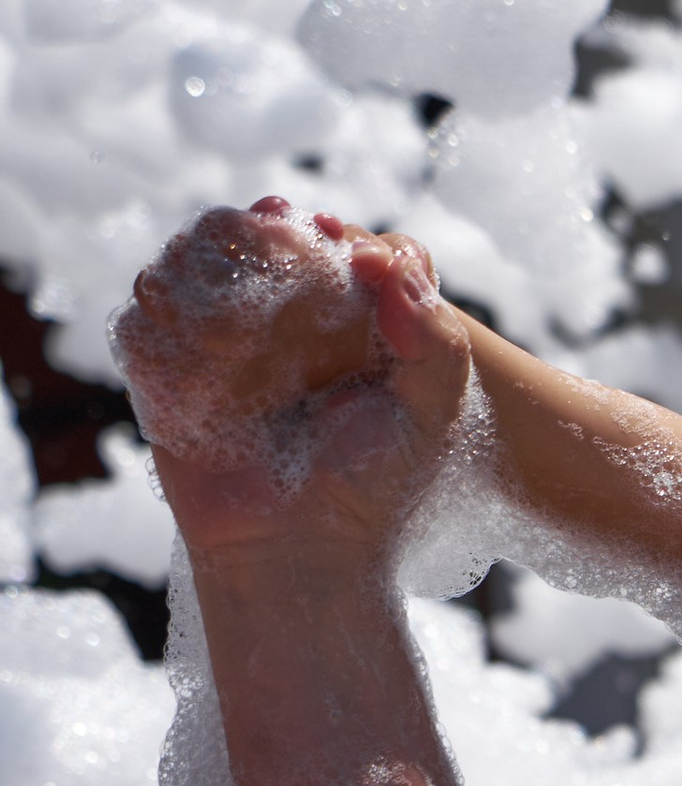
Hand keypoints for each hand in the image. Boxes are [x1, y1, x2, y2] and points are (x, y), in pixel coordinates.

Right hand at [116, 198, 470, 571]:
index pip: (328, 240)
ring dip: (205, 265)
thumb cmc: (372, 488)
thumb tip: (387, 255)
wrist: (301, 554)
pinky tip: (200, 349)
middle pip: (248, 233)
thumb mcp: (429, 410)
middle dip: (258, 232)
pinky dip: (159, 320)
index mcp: (340, 319)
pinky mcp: (164, 376)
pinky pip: (142, 323)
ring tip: (240, 309)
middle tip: (278, 242)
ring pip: (188, 262)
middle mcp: (274, 322)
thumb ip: (435, 335)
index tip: (343, 247)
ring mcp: (214, 344)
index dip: (330, 232)